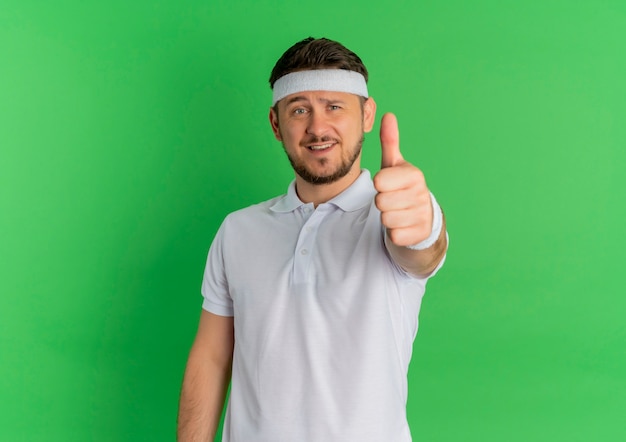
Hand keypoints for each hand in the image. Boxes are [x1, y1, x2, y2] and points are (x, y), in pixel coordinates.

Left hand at [373, 113, 432, 246]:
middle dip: (382, 203)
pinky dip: (395, 233)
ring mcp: (422, 214)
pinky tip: (403, 226)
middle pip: (380, 202)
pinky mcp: (420, 234)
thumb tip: (388, 114)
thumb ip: (390, 141)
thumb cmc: (402, 188)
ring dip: (387, 219)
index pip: (379, 182)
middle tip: (392, 201)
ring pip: (386, 220)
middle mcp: (421, 193)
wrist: (423, 219)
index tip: (388, 185)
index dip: (379, 185)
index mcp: (414, 174)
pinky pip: (394, 235)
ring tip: (398, 212)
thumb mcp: (395, 165)